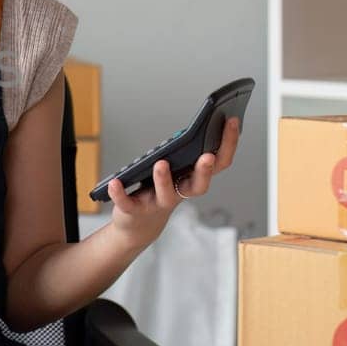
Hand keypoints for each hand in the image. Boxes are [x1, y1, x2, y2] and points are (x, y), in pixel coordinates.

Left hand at [108, 117, 241, 250]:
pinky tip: (114, 182)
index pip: (219, 163)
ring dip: (164, 179)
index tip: (232, 120)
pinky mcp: (135, 210)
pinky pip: (128, 203)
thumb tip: (197, 124)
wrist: (138, 224)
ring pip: (166, 194)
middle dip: (204, 171)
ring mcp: (158, 203)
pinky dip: (120, 193)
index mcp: (193, 178)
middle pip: (198, 185)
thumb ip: (184, 151)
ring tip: (161, 163)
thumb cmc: (158, 189)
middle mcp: (180, 193)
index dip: (228, 143)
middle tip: (207, 156)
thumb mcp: (173, 169)